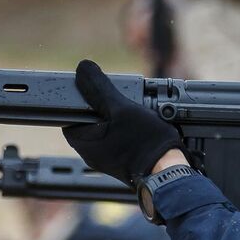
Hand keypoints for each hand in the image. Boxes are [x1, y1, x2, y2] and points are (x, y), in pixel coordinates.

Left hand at [67, 60, 182, 184]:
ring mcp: (106, 160)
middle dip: (104, 108)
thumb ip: (98, 88)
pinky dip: (125, 130)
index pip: (71, 115)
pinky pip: (117, 139)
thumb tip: (82, 69)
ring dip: (117, 118)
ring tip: (133, 113)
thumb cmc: (145, 142)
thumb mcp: (120, 107)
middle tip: (121, 102)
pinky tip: (139, 126)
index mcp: (83, 143)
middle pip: (90, 121)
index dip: (83, 99)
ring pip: (106, 129)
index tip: (98, 92)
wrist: (169, 170)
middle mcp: (91, 154)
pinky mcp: (121, 162)